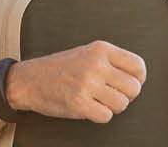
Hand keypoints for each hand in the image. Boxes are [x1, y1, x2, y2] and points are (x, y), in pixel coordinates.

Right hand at [7, 40, 145, 122]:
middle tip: (110, 95)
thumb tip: (137, 79)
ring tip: (97, 100)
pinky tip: (87, 107)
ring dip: (111, 107)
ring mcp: (87, 84)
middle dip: (125, 96)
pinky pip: (106, 116)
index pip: (138, 66)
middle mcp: (96, 65)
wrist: (29, 80)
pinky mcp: (79, 103)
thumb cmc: (60, 69)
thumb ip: (111, 61)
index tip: (128, 84)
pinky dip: (99, 116)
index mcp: (101, 49)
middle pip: (134, 88)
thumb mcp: (87, 53)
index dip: (138, 79)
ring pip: (122, 104)